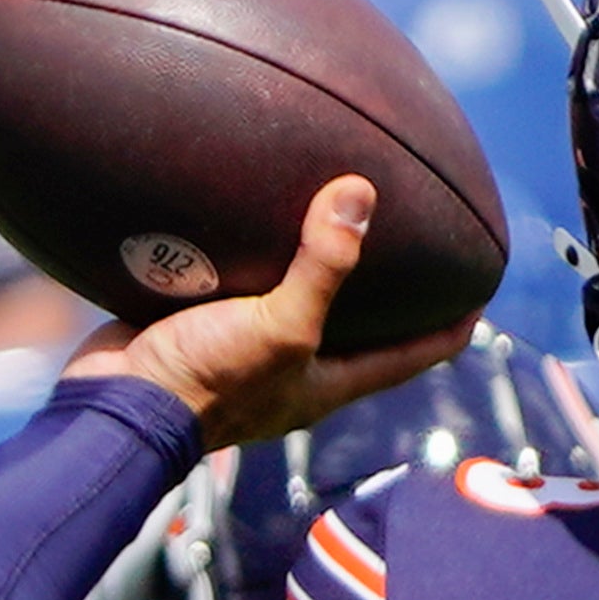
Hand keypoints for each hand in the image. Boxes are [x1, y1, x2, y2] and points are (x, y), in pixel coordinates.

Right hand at [63, 175, 466, 446]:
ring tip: (339, 215)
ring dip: (318, 266)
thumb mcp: (279, 326)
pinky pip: (241, 284)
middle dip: (390, 294)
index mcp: (328, 382)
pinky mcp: (202, 326)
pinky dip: (257, 253)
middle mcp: (294, 367)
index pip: (413, 356)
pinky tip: (255, 213)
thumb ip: (323, 266)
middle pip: (361, 329)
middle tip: (418, 244)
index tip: (482, 292)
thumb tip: (361, 195)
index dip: (452, 327)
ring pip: (297, 301)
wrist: (116, 404)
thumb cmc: (207, 382)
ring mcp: (247, 348)